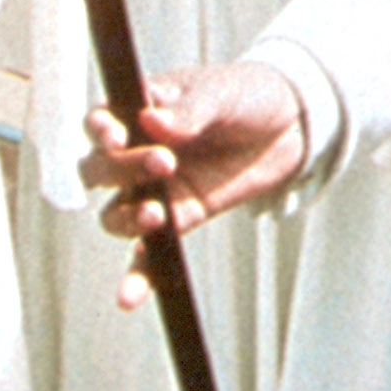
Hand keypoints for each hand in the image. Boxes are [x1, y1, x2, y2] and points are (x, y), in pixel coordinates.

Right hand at [84, 61, 310, 306]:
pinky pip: (148, 252)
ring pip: (114, 213)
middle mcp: (138, 152)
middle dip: (121, 170)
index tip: (117, 138)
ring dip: (126, 219)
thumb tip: (153, 121)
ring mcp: (156, 188)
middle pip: (99, 170)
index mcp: (141, 111)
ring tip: (158, 214)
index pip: (99, 123)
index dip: (99, 132)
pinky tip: (129, 297)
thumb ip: (190, 109)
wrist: (292, 124)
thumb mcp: (223, 93)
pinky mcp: (181, 217)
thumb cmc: (249, 96)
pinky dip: (138, 275)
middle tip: (165, 162)